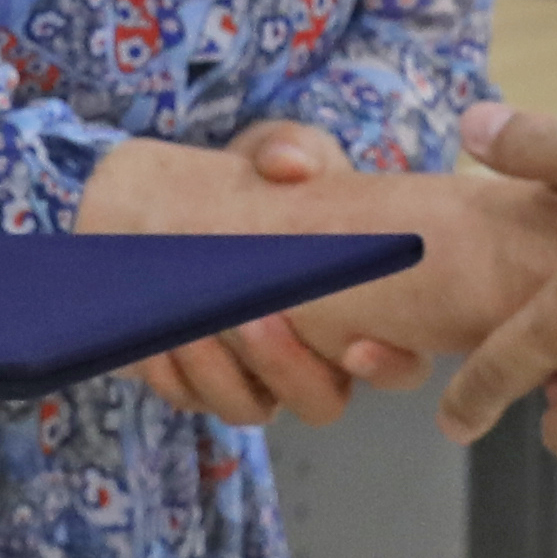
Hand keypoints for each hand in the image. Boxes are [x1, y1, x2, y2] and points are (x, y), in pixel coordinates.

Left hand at [143, 119, 376, 423]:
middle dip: (285, 368)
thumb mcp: (290, 153)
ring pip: (249, 407)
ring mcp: (261, 378)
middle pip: (320, 401)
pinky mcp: (205, 381)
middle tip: (252, 319)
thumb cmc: (269, 181)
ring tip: (192, 323)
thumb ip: (295, 150)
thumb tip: (286, 164)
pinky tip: (155, 336)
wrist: (199, 197)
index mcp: (366, 314)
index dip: (388, 367)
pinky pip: (190, 397)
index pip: (401, 366)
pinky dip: (171, 374)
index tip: (357, 346)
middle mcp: (319, 360)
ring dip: (218, 375)